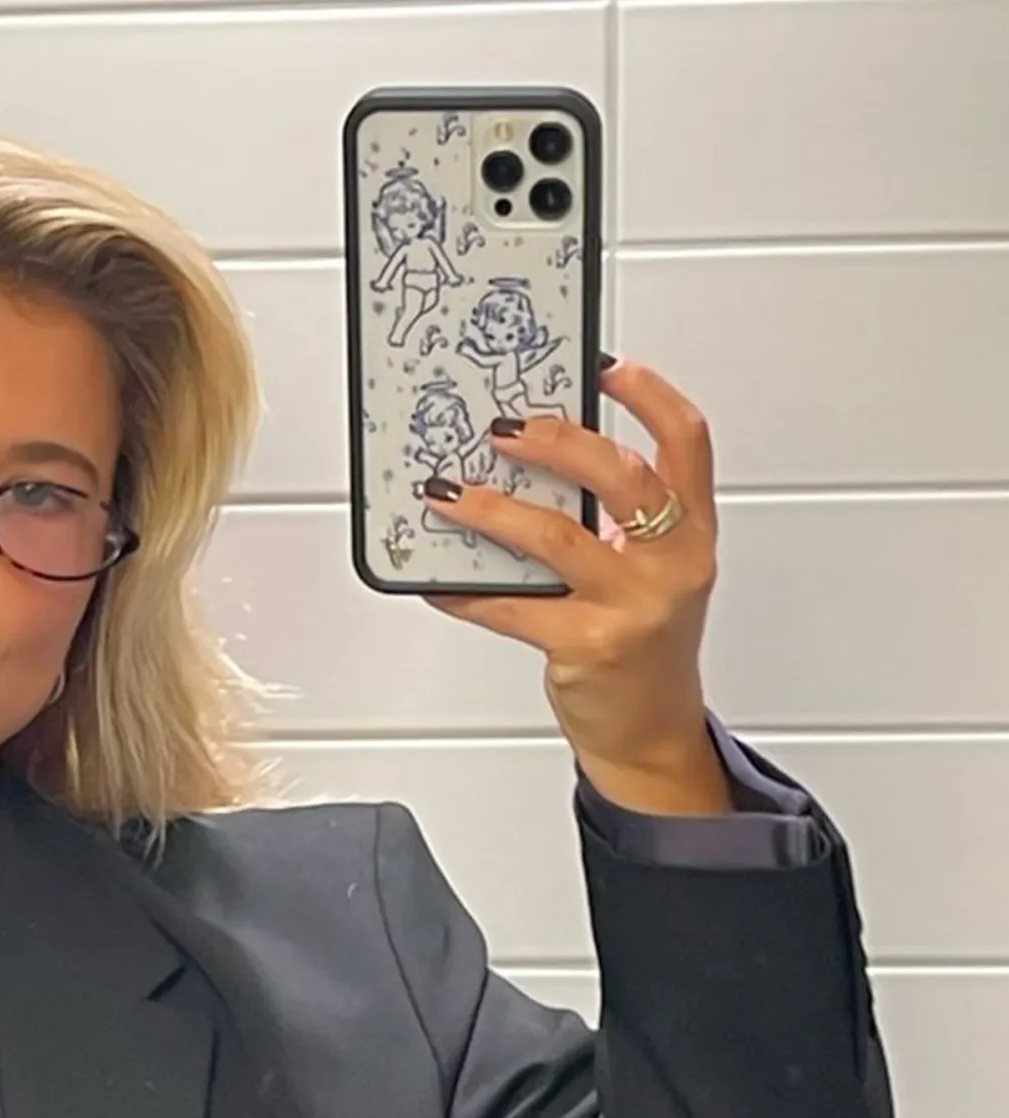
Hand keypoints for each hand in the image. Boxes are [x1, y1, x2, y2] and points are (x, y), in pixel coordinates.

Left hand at [418, 358, 728, 814]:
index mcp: (691, 533)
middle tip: (505, 431)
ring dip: (493, 510)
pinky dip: (469, 592)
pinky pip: (513, 608)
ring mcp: (631, 606)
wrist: (651, 733)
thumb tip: (540, 467)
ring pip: (556, 538)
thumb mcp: (653, 572)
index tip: (606, 370)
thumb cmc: (645, 647)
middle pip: (621, 476)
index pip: (687, 443)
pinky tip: (440, 581)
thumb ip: (616, 522)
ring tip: (450, 494)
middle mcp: (670, 563)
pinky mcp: (586, 646)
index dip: (650, 396)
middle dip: (558, 442)